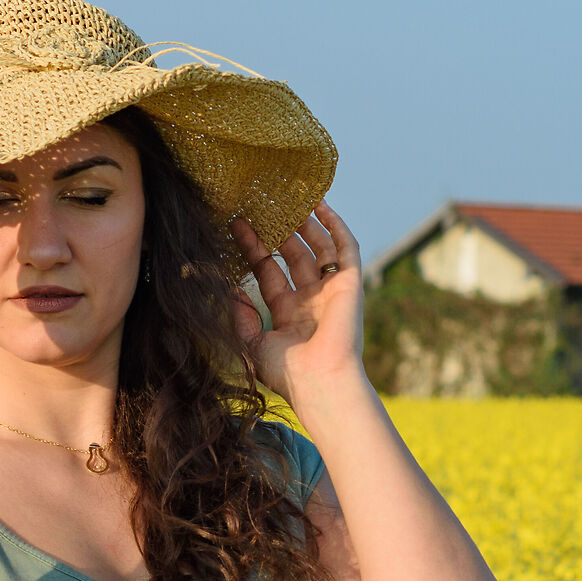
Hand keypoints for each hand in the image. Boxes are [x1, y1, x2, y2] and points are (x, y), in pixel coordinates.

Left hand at [231, 204, 364, 402]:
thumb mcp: (252, 343)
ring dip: (307, 224)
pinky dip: (336, 226)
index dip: (254, 249)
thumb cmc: (287, 373)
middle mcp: (312, 301)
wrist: (319, 382)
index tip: (237, 226)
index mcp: (290, 315)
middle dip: (279, 231)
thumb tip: (230, 288)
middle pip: (295, 256)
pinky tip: (321, 206)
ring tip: (290, 199)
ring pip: (320, 249)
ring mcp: (332, 291)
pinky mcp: (351, 284)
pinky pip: (346, 249)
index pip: (270, 273)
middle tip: (262, 206)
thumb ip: (241, 315)